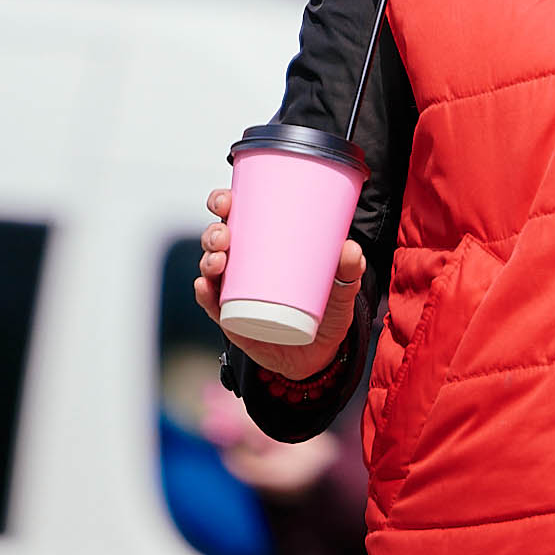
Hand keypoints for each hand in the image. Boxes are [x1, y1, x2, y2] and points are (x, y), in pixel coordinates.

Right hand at [193, 186, 367, 382]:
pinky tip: (204, 286)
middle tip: (225, 234)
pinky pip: (212, 304)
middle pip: (217, 239)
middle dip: (213, 232)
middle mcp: (244, 263)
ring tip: (219, 261)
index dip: (223, 202)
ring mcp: (235, 291)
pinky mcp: (232, 320)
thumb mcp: (342, 288)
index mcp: (265, 243)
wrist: (319, 355)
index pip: (237, 215)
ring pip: (210, 268)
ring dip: (208, 259)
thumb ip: (349, 270)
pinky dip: (204, 293)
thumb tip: (350, 249)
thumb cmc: (327, 310)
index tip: (227, 199)